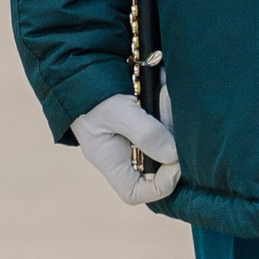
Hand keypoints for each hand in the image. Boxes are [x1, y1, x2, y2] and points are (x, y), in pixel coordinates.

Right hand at [72, 91, 181, 206]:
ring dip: (172, 120)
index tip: (176, 163)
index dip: (160, 186)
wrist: (81, 65)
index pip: (135, 192)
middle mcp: (124, 153)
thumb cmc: (90, 92)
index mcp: (110, 160)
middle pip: (157, 167)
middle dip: (173, 146)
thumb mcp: (116, 112)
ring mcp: (136, 136)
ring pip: (166, 141)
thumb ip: (144, 133)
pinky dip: (169, 106)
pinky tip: (164, 87)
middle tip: (177, 123)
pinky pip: (165, 120)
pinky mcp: (146, 118)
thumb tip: (174, 155)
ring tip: (166, 95)